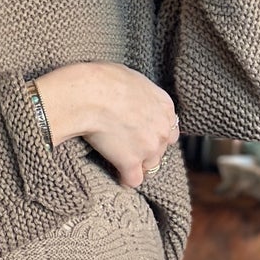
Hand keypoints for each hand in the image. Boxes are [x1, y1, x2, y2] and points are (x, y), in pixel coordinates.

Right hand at [34, 62, 179, 189]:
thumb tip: (132, 97)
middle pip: (161, 150)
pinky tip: (116, 175)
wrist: (90, 95)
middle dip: (146, 150)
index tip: (140, 134)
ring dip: (137, 165)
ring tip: (120, 161)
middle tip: (126, 146)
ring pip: (149, 166)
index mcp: (165, 106)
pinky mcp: (131, 162)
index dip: (154, 133)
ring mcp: (149, 148)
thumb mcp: (132, 78)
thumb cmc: (104, 80)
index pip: (170, 129)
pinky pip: (132, 180)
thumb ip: (141, 95)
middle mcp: (162, 129)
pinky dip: (124, 179)